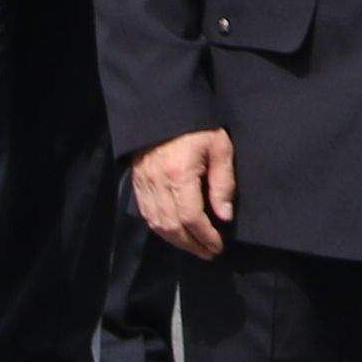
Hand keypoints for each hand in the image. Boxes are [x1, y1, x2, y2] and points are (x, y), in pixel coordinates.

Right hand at [131, 128, 238, 260]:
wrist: (162, 108)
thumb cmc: (197, 126)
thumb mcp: (219, 148)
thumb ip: (223, 183)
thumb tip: (224, 216)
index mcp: (179, 175)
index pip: (191, 217)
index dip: (205, 236)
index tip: (218, 246)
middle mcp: (157, 184)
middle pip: (172, 226)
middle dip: (192, 244)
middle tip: (209, 253)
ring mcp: (143, 184)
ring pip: (157, 224)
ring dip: (176, 241)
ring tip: (194, 247)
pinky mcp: (137, 183)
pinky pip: (146, 214)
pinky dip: (160, 229)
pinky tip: (174, 233)